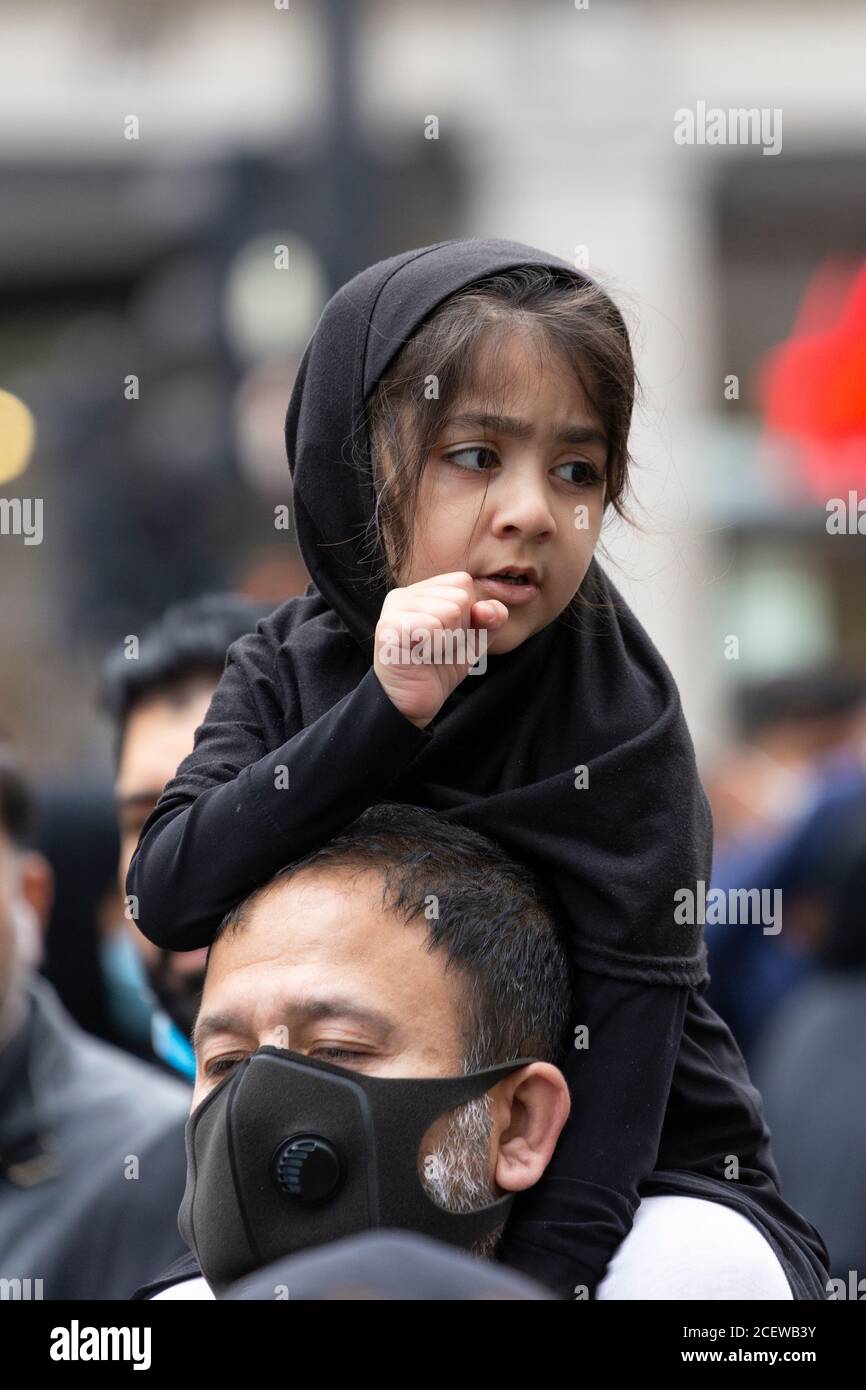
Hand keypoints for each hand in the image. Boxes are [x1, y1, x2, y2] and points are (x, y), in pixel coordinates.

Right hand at [373, 571, 508, 727]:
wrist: (414, 703)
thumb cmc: (440, 667)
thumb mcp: (474, 639)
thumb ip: (490, 619)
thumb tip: (489, 609)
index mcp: (422, 590)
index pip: (463, 582)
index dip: (468, 615)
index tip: (449, 637)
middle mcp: (404, 594)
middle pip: (460, 596)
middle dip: (460, 630)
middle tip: (437, 649)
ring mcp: (394, 608)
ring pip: (450, 610)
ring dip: (448, 641)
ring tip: (429, 653)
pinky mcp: (388, 627)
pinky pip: (433, 626)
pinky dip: (436, 648)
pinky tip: (420, 657)